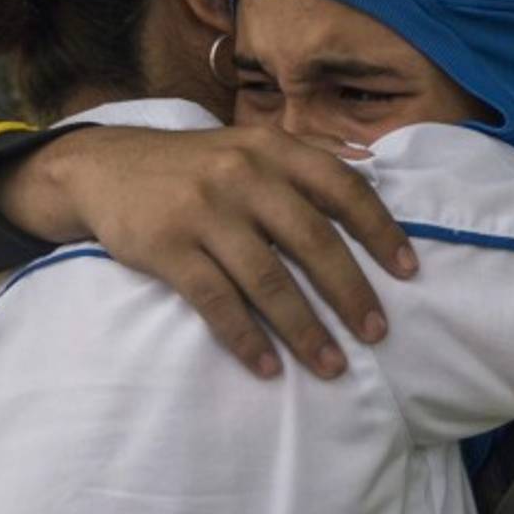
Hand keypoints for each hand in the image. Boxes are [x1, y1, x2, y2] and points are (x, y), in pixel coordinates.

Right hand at [0, 126, 417, 379]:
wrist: (105, 167)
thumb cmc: (196, 166)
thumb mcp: (249, 145)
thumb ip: (305, 163)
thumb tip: (375, 180)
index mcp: (273, 148)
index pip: (342, 187)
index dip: (380, 230)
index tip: (409, 271)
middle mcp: (243, 173)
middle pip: (312, 239)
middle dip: (350, 292)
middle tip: (377, 333)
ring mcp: (203, 210)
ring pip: (267, 279)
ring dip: (305, 328)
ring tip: (333, 366)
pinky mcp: (166, 247)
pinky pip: (216, 302)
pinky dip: (247, 338)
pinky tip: (269, 367)